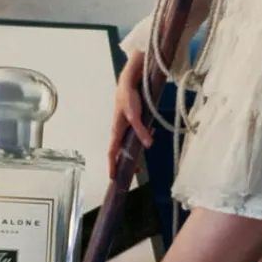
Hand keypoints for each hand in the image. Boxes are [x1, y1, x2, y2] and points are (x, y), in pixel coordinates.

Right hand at [108, 50, 151, 178]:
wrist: (128, 83)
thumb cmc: (128, 99)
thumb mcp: (135, 116)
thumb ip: (142, 130)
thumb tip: (148, 145)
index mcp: (116, 131)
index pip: (112, 152)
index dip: (112, 165)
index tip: (113, 177)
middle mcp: (118, 131)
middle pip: (121, 151)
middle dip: (126, 162)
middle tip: (134, 172)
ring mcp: (124, 126)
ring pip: (128, 143)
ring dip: (135, 151)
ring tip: (143, 158)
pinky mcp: (130, 121)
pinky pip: (134, 134)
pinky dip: (141, 138)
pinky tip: (150, 134)